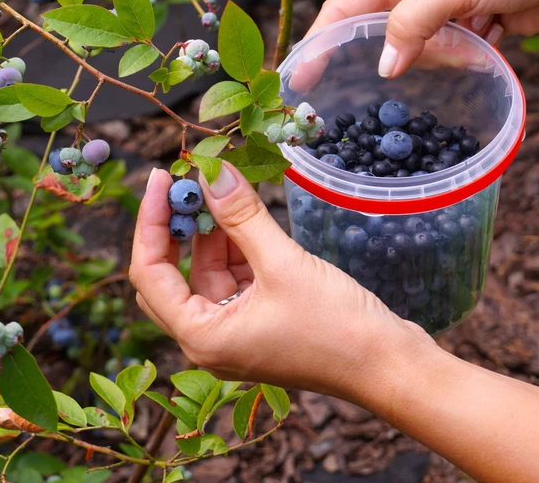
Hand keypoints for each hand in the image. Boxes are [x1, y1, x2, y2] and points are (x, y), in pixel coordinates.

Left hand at [129, 162, 433, 396]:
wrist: (389, 365)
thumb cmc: (337, 326)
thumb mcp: (283, 264)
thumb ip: (242, 216)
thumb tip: (213, 172)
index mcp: (201, 337)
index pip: (149, 273)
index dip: (151, 220)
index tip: (164, 176)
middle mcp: (209, 340)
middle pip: (170, 275)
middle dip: (177, 226)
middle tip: (189, 179)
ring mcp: (236, 334)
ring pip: (205, 273)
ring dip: (212, 231)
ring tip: (224, 185)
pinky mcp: (261, 324)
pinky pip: (235, 279)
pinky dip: (237, 246)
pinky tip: (247, 214)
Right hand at [308, 0, 538, 77]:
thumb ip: (415, 24)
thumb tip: (384, 68)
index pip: (346, 8)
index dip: (321, 41)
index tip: (303, 79)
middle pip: (383, 36)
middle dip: (406, 53)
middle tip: (441, 51)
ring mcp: (442, 15)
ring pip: (420, 53)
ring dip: (449, 53)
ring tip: (483, 31)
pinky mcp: (467, 33)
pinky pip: (451, 57)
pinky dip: (470, 54)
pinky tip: (496, 34)